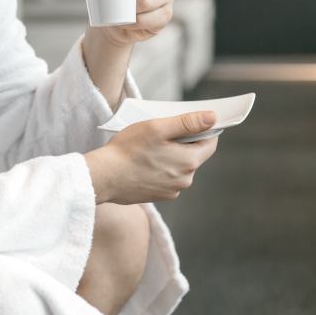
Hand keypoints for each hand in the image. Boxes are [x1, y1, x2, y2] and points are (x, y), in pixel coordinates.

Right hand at [84, 111, 219, 203]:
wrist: (103, 177)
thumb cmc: (128, 150)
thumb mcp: (158, 128)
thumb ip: (187, 122)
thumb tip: (212, 118)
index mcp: (189, 162)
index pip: (210, 143)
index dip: (204, 129)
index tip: (192, 121)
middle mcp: (185, 180)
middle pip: (194, 155)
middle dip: (183, 142)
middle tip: (162, 132)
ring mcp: (172, 191)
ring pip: (180, 167)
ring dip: (171, 156)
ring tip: (149, 148)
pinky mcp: (159, 196)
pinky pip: (167, 178)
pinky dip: (161, 168)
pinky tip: (144, 162)